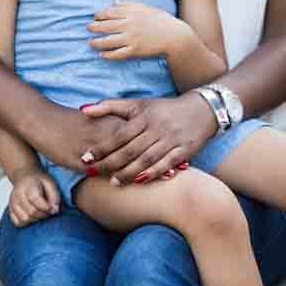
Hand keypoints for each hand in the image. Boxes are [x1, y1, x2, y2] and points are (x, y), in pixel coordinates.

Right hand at [8, 169, 60, 226]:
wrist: (23, 176)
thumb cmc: (37, 180)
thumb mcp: (49, 182)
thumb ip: (54, 195)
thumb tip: (55, 210)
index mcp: (28, 187)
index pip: (36, 200)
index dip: (47, 207)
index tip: (53, 209)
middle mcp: (18, 196)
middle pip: (31, 212)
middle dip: (43, 215)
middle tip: (48, 211)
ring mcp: (13, 204)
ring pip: (25, 219)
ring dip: (36, 220)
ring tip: (41, 213)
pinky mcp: (11, 210)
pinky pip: (17, 223)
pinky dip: (27, 223)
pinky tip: (32, 217)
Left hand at [79, 91, 215, 184]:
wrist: (203, 109)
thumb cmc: (164, 109)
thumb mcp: (139, 104)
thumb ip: (110, 106)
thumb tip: (83, 109)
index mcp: (145, 116)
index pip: (119, 135)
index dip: (102, 147)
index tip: (85, 158)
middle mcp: (158, 128)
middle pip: (130, 149)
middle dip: (110, 163)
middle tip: (93, 173)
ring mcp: (172, 140)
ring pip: (147, 159)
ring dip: (129, 172)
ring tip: (112, 182)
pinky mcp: (185, 150)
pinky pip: (167, 164)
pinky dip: (153, 173)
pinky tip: (139, 181)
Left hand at [88, 0, 182, 60]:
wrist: (175, 37)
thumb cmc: (161, 21)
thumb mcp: (146, 8)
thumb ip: (129, 5)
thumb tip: (114, 1)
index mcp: (132, 13)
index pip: (110, 13)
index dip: (99, 15)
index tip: (95, 17)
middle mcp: (130, 25)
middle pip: (106, 26)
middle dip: (94, 27)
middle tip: (88, 28)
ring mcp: (132, 39)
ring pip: (108, 41)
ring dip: (96, 42)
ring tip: (90, 43)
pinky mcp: (135, 51)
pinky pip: (117, 54)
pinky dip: (108, 55)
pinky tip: (102, 55)